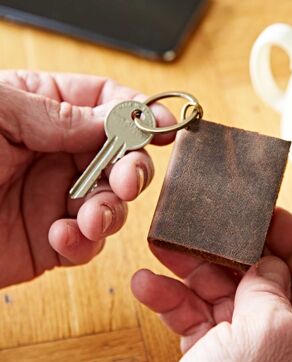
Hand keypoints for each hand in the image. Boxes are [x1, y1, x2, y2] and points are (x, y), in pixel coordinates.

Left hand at [0, 70, 174, 287]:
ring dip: (111, 211)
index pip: (108, 106)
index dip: (140, 114)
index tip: (162, 126)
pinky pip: (88, 242)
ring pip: (112, 204)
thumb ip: (61, 114)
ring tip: (92, 217)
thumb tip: (119, 118)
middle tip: (128, 180)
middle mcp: (58, 156)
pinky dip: (84, 241)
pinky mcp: (51, 240)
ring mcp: (57, 199)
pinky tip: (63, 236)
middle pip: (122, 159)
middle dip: (133, 170)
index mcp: (45, 112)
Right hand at [132, 208, 291, 361]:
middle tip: (203, 229)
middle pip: (267, 281)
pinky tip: (148, 286)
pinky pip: (199, 322)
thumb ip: (270, 288)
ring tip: (164, 249)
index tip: (266, 214)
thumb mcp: (267, 336)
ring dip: (192, 274)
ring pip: (227, 298)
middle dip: (230, 253)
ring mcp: (256, 358)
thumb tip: (267, 262)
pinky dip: (174, 303)